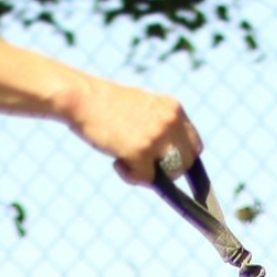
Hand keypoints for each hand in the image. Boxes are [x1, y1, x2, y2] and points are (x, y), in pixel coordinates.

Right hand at [62, 75, 203, 184]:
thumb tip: (168, 155)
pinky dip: (130, 176)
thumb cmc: (105, 104)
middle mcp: (170, 122)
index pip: (194, 144)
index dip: (185, 159)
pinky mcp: (141, 151)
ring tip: (125, 161)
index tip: (172, 166)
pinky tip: (117, 162)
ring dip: (150, 174)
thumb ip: (159, 125)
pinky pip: (145, 179)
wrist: (81, 98)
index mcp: (173, 109)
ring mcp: (157, 137)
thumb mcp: (143, 106)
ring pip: (170, 173)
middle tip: (145, 167)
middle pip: (187, 163)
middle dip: (169, 172)